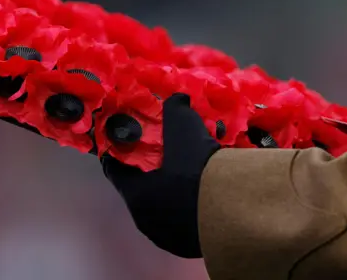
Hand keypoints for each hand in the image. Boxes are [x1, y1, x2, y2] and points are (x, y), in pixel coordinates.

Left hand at [101, 93, 220, 257]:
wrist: (232, 211)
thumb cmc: (196, 169)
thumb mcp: (183, 128)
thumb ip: (175, 109)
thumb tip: (177, 98)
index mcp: (135, 194)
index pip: (115, 171)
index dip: (119, 155)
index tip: (124, 144)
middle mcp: (145, 220)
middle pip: (141, 192)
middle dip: (150, 174)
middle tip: (164, 158)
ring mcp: (167, 237)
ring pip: (163, 210)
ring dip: (171, 194)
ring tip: (188, 177)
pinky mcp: (190, 248)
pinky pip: (184, 223)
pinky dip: (190, 209)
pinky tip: (205, 196)